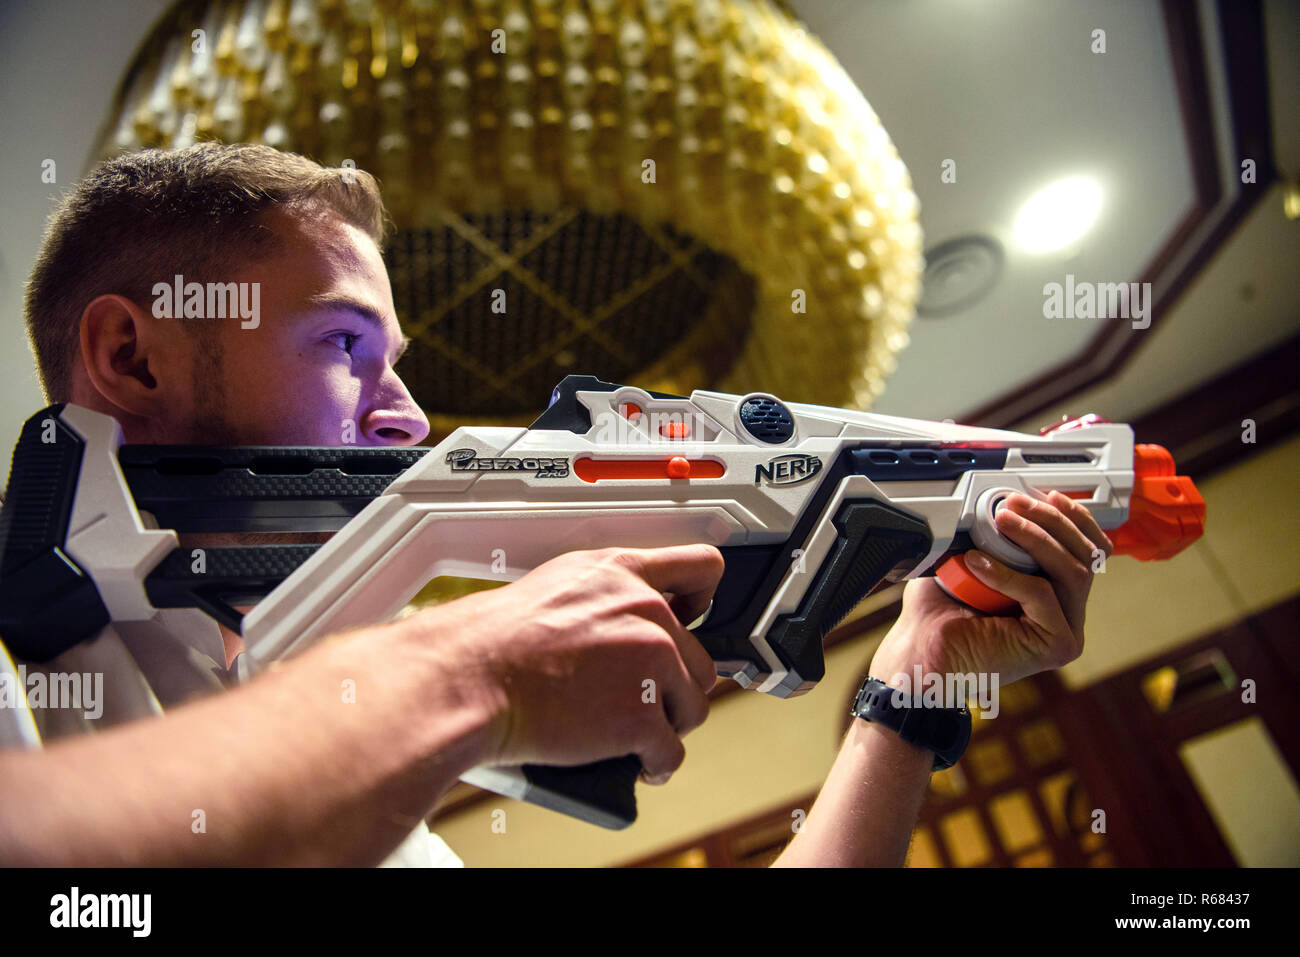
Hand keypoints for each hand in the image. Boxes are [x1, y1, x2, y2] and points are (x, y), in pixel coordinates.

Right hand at [414, 545, 723, 784]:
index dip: (703, 599)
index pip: (701, 568)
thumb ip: (603, 597)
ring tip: (636, 734)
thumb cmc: (494, 640)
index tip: (695, 617)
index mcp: (623, 573)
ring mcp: (649, 664)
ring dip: (668, 724)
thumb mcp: (556, 587)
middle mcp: (647, 612)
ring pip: (692, 706)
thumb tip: (623, 621)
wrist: (468, 679)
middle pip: (699, 658)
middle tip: (643, 699)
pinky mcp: (641, 717)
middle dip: (674, 685)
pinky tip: (641, 765)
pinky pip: (672, 752)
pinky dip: (657, 765)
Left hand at [871, 491, 1112, 687]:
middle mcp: (1067, 616)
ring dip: (1036, 539)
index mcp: (1055, 598)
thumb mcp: (967, 564)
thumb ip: (989, 538)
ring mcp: (1066, 632)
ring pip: (1072, 572)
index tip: (1048, 496)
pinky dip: (1009, 573)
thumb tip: (994, 502)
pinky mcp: (1056, 645)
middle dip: (1051, 521)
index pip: (1089, 551)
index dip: (1075, 519)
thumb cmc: (938, 618)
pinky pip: (1042, 595)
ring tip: (1002, 522)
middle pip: (1085, 557)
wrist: (919, 658)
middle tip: (1013, 506)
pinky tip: (978, 564)